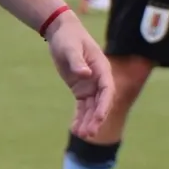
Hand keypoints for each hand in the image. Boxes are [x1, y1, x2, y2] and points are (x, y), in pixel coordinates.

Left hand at [45, 11, 113, 137]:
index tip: (99, 118)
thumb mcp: (71, 47)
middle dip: (95, 119)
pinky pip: (82, 106)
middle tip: (88, 134)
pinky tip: (75, 129)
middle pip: (100, 102)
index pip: (107, 90)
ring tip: (81, 135)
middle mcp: (98, 79)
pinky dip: (79, 117)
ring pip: (91, 107)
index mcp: (102, 68)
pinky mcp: (80, 89)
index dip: (104, 105)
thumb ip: (78, 61)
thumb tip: (85, 74)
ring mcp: (90, 85)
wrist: (61, 33)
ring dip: (87, 121)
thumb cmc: (68, 37)